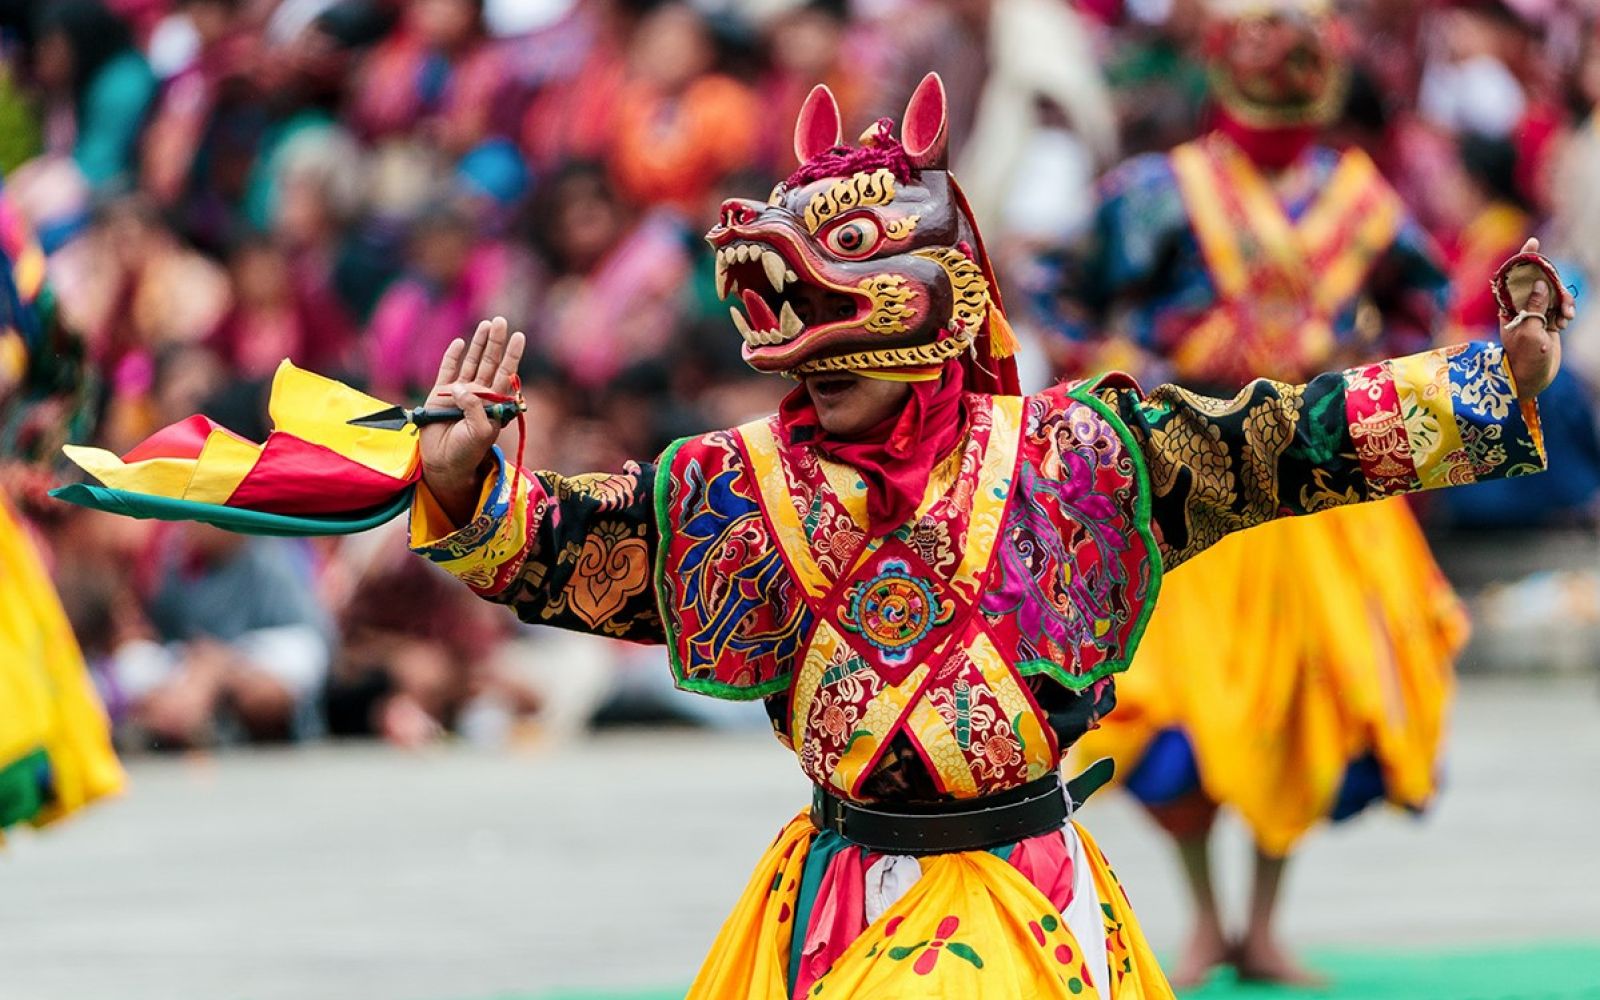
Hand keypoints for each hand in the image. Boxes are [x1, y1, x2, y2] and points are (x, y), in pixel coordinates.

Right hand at [420, 316, 525, 525]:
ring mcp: (459, 392)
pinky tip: (460, 343)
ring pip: (471, 362)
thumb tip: (462, 387)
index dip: (512, 355)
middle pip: (490, 362)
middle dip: (495, 342)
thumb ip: (475, 407)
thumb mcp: (480, 431)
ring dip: (479, 344)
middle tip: (501, 321)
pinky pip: (447, 370)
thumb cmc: (467, 451)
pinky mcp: (439, 394)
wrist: (443, 463)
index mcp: (493, 403)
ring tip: (486, 324)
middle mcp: (479, 394)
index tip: (519, 336)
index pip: (506, 373)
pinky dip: (453, 356)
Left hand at [1500, 238, 1572, 399]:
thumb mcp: (1529, 333)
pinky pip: (1561, 305)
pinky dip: (1566, 311)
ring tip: (1565, 321)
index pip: (1514, 276)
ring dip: (1564, 302)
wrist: (1531, 378)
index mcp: (1509, 306)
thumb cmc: (1525, 359)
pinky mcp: (1547, 319)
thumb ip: (1534, 307)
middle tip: (1563, 308)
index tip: (1533, 242)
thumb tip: (1539, 284)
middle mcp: (1521, 305)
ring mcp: (1535, 311)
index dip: (1524, 258)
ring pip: (1554, 293)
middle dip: (1556, 287)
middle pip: (1541, 280)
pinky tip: (1564, 324)